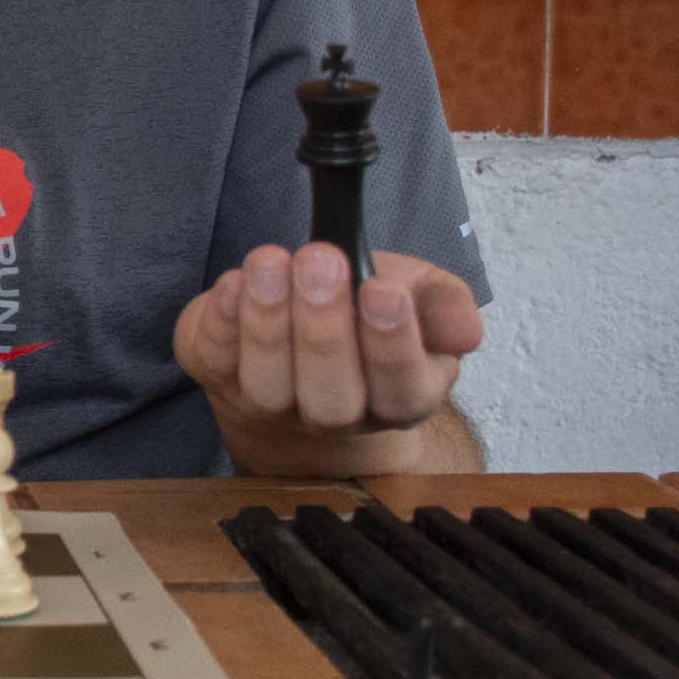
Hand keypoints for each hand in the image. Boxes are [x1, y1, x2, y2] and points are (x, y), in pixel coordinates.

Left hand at [173, 244, 481, 445]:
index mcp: (398, 399)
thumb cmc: (365, 315)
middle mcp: (334, 417)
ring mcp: (270, 406)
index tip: (383, 289)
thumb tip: (465, 329)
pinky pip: (213, 360)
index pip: (403, 390)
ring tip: (271, 261)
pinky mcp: (217, 378)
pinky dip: (219, 322)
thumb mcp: (420, 298)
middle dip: (325, 329)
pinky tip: (233, 282)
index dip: (392, 343)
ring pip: (268, 384)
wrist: (304, 346)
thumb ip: (447, 306)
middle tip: (321, 262)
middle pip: (331, 398)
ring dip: (267, 321)